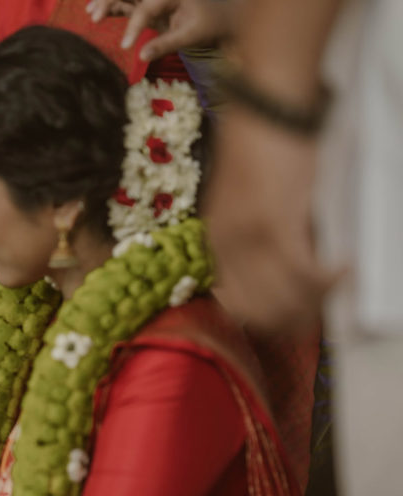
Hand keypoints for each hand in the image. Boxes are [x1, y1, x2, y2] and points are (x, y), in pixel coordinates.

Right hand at [87, 0, 232, 60]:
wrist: (218, 18)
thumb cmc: (209, 24)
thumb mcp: (191, 35)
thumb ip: (166, 44)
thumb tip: (142, 56)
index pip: (148, 7)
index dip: (134, 26)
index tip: (125, 47)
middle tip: (94, 17)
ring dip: (106, 1)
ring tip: (91, 14)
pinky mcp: (146, 3)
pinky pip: (124, 2)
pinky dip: (110, 6)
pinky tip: (95, 12)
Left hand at [204, 107, 340, 332]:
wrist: (265, 109)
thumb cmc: (264, 151)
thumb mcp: (249, 206)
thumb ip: (261, 241)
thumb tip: (291, 278)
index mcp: (214, 245)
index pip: (238, 307)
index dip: (271, 321)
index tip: (301, 317)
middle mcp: (224, 247)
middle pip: (259, 313)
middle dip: (294, 320)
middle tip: (326, 308)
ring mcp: (246, 238)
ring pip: (282, 299)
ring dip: (314, 303)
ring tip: (337, 290)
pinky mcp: (273, 224)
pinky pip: (302, 273)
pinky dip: (327, 280)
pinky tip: (346, 270)